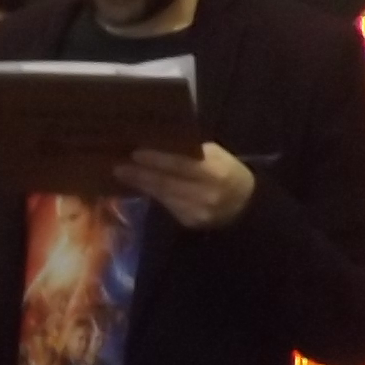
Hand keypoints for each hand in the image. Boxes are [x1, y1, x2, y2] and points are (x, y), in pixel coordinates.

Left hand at [114, 145, 255, 229]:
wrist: (246, 204)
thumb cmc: (229, 172)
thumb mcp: (219, 156)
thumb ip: (193, 151)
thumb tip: (161, 142)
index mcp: (214, 173)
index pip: (180, 165)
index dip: (156, 160)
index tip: (135, 154)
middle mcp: (205, 194)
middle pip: (166, 183)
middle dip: (140, 175)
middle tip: (118, 166)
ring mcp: (197, 211)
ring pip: (162, 196)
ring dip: (141, 185)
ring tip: (122, 174)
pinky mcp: (189, 222)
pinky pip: (166, 206)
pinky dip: (151, 195)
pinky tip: (139, 186)